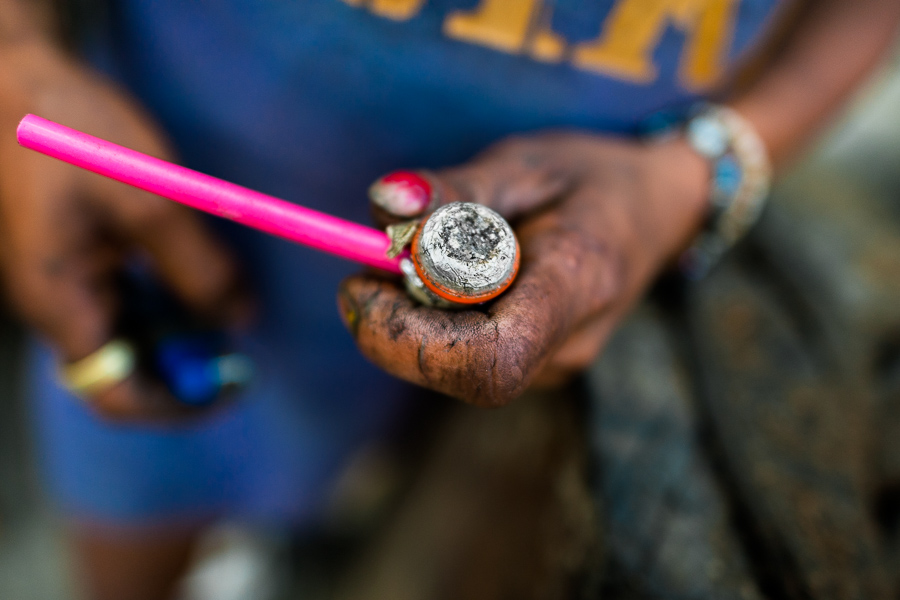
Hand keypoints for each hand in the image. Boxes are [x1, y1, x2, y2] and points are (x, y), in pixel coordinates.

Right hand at [0, 38, 248, 419]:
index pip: (115, 395)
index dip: (177, 405)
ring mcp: (68, 282)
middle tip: (242, 345)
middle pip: (127, 371)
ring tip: (230, 309)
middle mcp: (60, 305)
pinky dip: (169, 302)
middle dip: (186, 368)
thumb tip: (241, 321)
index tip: (232, 386)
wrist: (17, 76)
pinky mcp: (80, 258)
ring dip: (182, 335)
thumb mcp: (150, 200)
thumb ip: (199, 270)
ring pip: (132, 337)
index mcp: (62, 304)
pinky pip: (128, 301)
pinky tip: (203, 280)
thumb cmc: (72, 131)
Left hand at [338, 133, 708, 406]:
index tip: (360, 284)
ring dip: (411, 317)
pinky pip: (465, 357)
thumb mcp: (524, 162)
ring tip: (421, 252)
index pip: (487, 359)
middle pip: (458, 369)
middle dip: (395, 320)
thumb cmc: (593, 178)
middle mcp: (568, 345)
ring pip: (455, 367)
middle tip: (373, 257)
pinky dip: (433, 318)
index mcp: (577, 285)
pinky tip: (446, 275)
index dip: (408, 338)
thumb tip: (384, 205)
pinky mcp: (537, 364)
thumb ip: (455, 189)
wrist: (659, 209)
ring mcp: (556, 364)